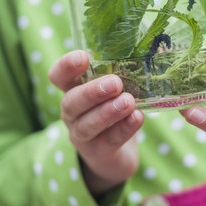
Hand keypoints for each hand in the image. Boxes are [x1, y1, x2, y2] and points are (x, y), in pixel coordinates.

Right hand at [48, 50, 143, 194]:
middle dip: (92, 92)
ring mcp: (82, 135)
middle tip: (115, 83)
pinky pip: (109, 141)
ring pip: (88, 124)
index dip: (66, 66)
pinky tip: (137, 118)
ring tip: (128, 101)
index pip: (59, 76)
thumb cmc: (113, 111)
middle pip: (71, 102)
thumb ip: (120, 74)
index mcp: (73, 90)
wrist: (115, 155)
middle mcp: (72, 113)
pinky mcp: (98, 153)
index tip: (83, 57)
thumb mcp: (112, 91)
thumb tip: (146, 51)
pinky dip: (124, 129)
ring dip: (108, 112)